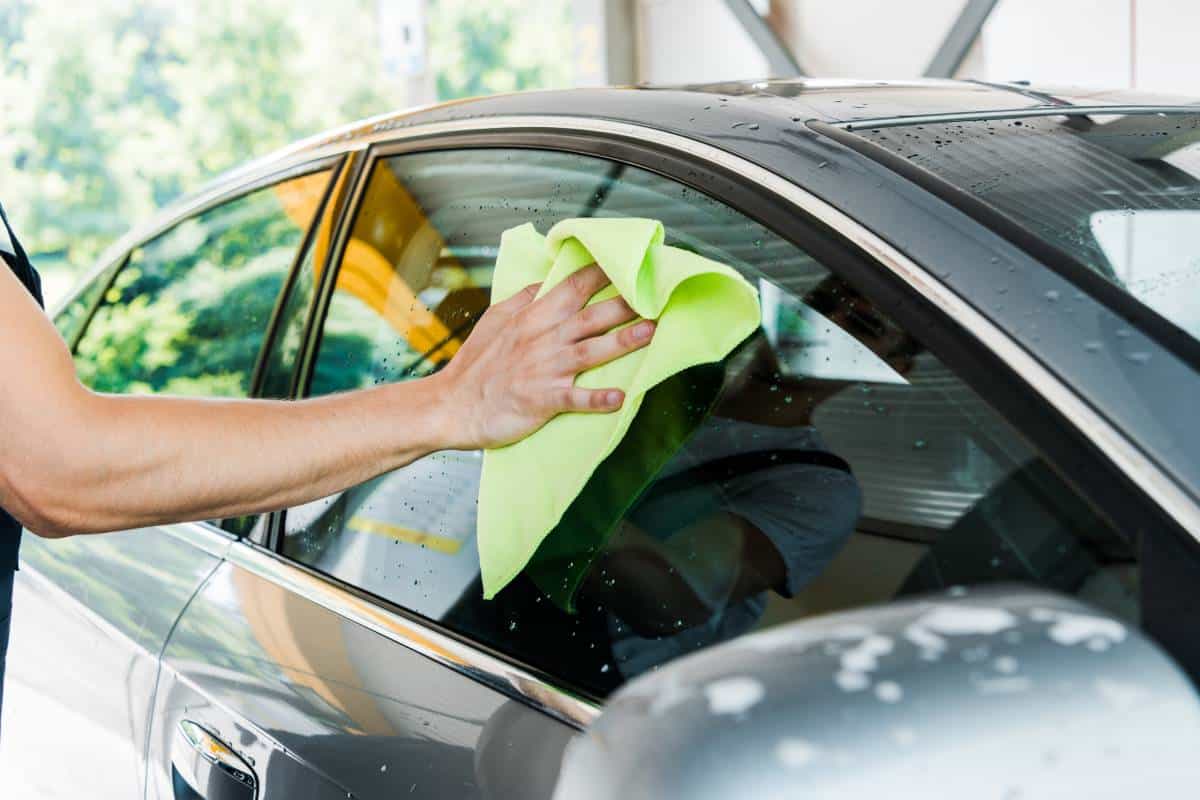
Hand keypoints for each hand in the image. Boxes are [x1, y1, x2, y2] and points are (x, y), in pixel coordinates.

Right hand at [431, 264, 654, 449]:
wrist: (452, 406)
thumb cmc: (475, 366)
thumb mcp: (495, 320)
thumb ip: (523, 299)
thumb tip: (544, 281)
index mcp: (532, 317)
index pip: (572, 287)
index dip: (602, 274)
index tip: (629, 263)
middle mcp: (542, 339)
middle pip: (589, 316)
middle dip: (624, 304)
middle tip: (655, 295)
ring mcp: (544, 370)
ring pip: (590, 351)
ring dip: (622, 342)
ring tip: (651, 332)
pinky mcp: (542, 400)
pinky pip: (575, 399)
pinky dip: (597, 399)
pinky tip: (620, 398)